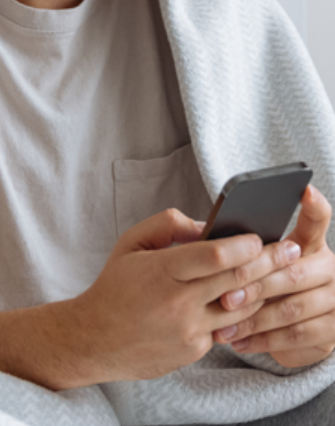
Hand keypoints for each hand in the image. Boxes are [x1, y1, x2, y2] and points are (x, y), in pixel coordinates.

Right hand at [52, 208, 298, 385]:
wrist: (96, 338)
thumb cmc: (114, 287)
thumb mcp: (130, 243)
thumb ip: (166, 225)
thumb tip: (205, 226)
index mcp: (161, 271)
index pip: (215, 256)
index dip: (244, 245)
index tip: (259, 237)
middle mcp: (178, 303)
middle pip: (238, 280)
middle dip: (268, 262)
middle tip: (288, 249)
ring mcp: (189, 331)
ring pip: (241, 307)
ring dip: (260, 289)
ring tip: (272, 273)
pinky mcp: (195, 351)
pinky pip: (226, 327)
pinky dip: (234, 311)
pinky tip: (240, 298)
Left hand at [215, 185, 334, 366]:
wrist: (300, 324)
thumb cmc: (266, 280)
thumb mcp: (260, 260)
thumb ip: (244, 247)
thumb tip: (208, 236)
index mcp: (311, 243)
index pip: (318, 218)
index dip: (314, 205)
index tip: (305, 189)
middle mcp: (330, 267)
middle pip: (292, 273)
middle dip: (254, 286)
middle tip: (224, 296)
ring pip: (291, 309)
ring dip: (254, 318)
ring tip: (224, 323)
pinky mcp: (333, 330)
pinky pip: (294, 336)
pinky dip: (262, 340)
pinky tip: (238, 340)